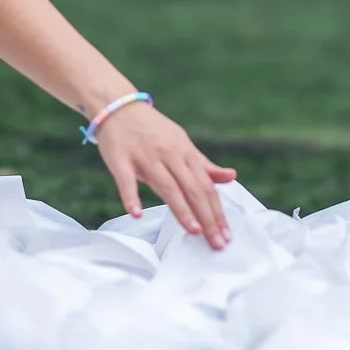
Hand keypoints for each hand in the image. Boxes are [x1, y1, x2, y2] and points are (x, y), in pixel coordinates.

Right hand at [93, 102, 236, 247]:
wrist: (119, 106)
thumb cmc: (153, 130)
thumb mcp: (182, 143)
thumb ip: (204, 165)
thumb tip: (231, 177)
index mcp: (185, 152)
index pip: (207, 186)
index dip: (218, 211)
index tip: (226, 234)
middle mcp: (169, 154)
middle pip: (192, 189)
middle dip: (207, 217)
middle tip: (216, 242)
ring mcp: (145, 157)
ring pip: (167, 185)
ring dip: (181, 209)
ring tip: (194, 230)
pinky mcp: (121, 159)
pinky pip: (127, 180)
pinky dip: (131, 197)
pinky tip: (137, 213)